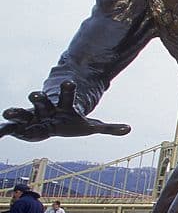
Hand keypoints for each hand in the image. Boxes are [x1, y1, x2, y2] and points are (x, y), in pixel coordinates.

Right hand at [0, 81, 130, 141]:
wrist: (53, 119)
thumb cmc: (71, 122)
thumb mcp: (91, 126)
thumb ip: (109, 127)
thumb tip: (129, 129)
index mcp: (64, 106)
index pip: (68, 95)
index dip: (70, 89)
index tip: (71, 82)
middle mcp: (47, 108)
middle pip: (43, 100)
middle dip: (39, 97)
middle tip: (35, 93)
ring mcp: (33, 116)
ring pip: (24, 111)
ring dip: (16, 111)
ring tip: (7, 112)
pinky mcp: (22, 126)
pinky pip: (10, 128)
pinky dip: (2, 130)